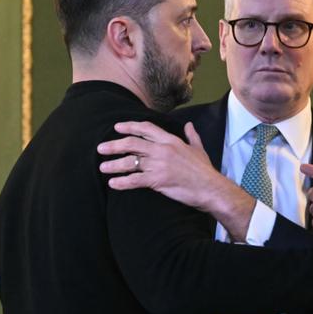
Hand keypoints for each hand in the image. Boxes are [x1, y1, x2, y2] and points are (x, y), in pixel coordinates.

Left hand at [97, 121, 254, 239]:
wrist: (210, 188)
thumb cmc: (205, 171)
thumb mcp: (199, 149)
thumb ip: (192, 136)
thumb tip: (189, 125)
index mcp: (171, 141)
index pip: (146, 128)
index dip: (130, 127)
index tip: (117, 127)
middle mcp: (163, 150)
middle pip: (132, 143)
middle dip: (114, 145)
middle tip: (101, 148)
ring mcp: (159, 165)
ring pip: (130, 162)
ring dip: (114, 164)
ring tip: (103, 167)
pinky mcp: (158, 180)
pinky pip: (135, 180)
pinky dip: (122, 182)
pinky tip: (113, 184)